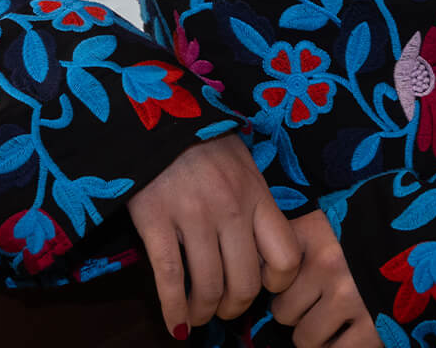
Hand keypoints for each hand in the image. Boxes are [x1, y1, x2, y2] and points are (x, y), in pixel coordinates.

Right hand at [128, 135, 301, 338]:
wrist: (149, 111)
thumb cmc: (197, 137)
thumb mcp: (239, 159)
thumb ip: (253, 197)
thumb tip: (261, 240)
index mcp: (256, 193)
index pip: (286, 256)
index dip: (276, 283)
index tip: (262, 286)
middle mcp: (231, 208)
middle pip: (246, 283)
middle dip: (235, 307)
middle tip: (223, 308)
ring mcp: (192, 215)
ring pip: (209, 287)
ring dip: (204, 312)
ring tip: (198, 314)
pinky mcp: (155, 219)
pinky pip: (169, 279)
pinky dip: (174, 310)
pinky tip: (175, 324)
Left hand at [268, 210, 378, 347]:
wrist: (433, 243)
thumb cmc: (374, 235)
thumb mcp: (334, 222)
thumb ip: (300, 239)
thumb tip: (263, 267)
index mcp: (315, 235)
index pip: (269, 272)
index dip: (278, 285)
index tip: (291, 286)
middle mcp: (328, 265)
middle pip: (283, 311)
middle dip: (296, 314)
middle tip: (315, 306)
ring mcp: (351, 299)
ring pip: (304, 339)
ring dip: (314, 336)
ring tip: (332, 322)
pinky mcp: (373, 329)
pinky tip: (347, 334)